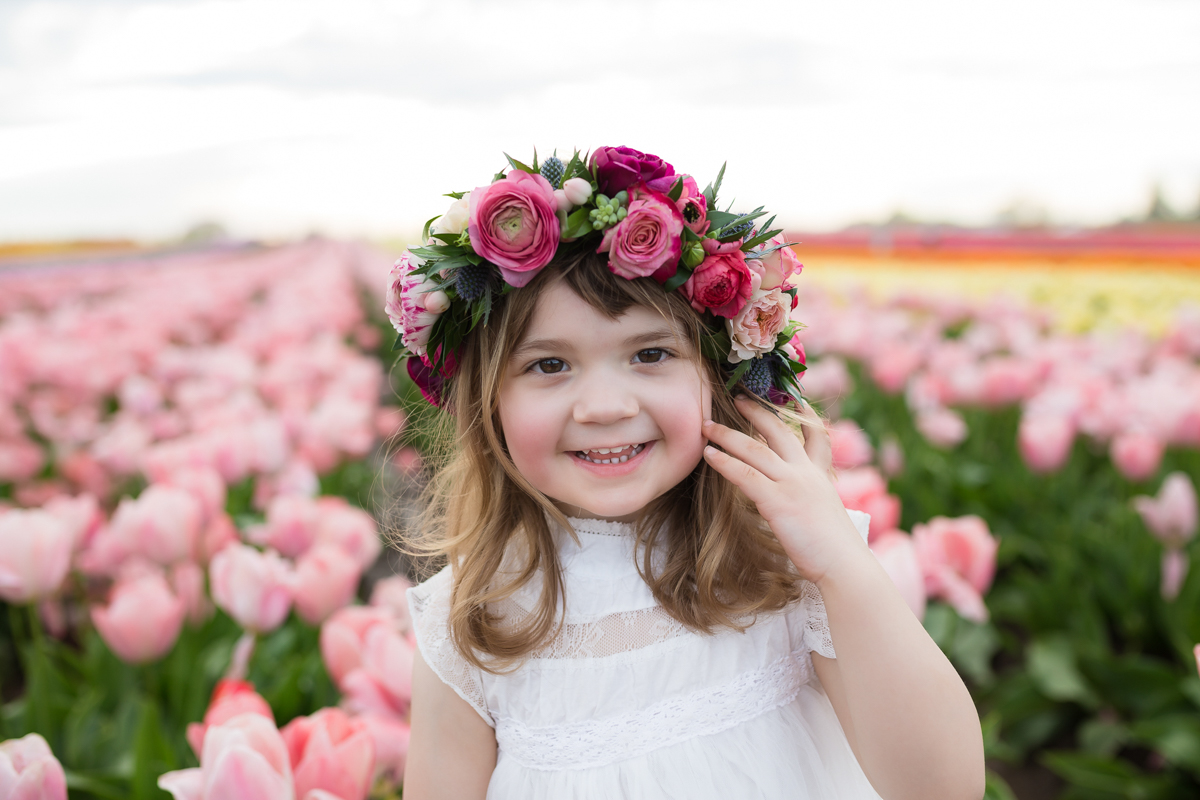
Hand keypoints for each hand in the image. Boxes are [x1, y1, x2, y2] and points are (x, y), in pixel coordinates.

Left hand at [702, 395, 866, 583]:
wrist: (845, 565)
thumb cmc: (836, 552)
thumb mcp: (829, 516)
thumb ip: (813, 502)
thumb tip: (799, 505)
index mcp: (820, 477)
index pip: (817, 436)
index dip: (805, 415)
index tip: (794, 399)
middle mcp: (807, 474)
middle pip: (779, 431)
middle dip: (756, 412)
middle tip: (737, 397)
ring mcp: (793, 484)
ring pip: (755, 450)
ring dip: (727, 435)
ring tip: (707, 426)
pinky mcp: (778, 501)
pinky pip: (745, 475)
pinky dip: (725, 462)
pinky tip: (709, 454)